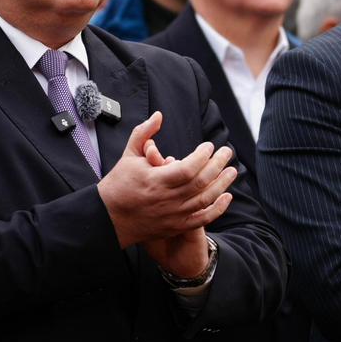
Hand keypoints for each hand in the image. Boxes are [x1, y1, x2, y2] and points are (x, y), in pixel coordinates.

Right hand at [97, 112, 235, 251]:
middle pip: (200, 182)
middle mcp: (166, 199)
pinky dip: (217, 209)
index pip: (187, 168)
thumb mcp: (128, 155)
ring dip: (222, 184)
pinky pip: (202, 219)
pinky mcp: (175, 226)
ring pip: (205, 200)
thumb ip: (144, 133)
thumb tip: (159, 115)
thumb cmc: (118, 185)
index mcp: (155, 181)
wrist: (109, 218)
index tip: (208, 146)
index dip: (202, 156)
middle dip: (217, 165)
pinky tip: (226, 196)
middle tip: (226, 152)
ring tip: (231, 171)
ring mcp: (172, 215)